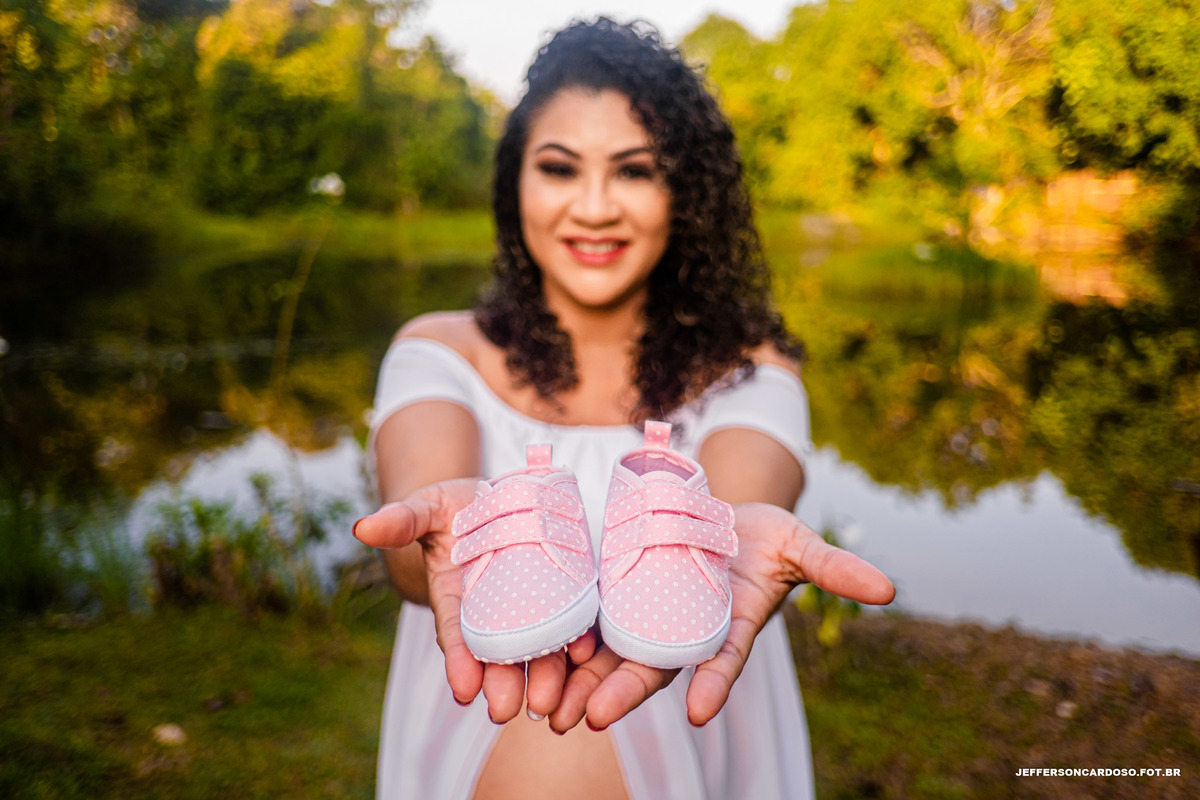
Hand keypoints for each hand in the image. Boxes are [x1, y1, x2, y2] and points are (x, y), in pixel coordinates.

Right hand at [353, 479, 596, 721]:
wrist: (494, 499)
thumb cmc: (452, 507)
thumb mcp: (426, 507)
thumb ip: (400, 520)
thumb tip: (361, 527)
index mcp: (455, 595)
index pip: (456, 632)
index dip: (460, 660)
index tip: (463, 690)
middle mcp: (490, 608)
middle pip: (497, 652)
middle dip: (502, 682)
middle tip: (507, 711)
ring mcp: (527, 603)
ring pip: (535, 645)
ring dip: (543, 675)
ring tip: (549, 703)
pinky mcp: (558, 590)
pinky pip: (569, 619)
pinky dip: (576, 639)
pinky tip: (585, 655)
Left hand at [547, 502, 894, 732]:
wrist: (718, 513)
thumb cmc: (763, 536)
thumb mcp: (799, 543)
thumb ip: (835, 567)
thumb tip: (892, 590)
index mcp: (728, 625)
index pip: (720, 661)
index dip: (712, 683)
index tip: (699, 709)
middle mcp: (683, 629)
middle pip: (653, 666)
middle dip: (623, 692)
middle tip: (591, 718)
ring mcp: (647, 612)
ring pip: (612, 654)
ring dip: (583, 680)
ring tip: (551, 708)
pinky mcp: (617, 591)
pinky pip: (590, 620)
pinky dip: (568, 641)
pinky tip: (537, 657)